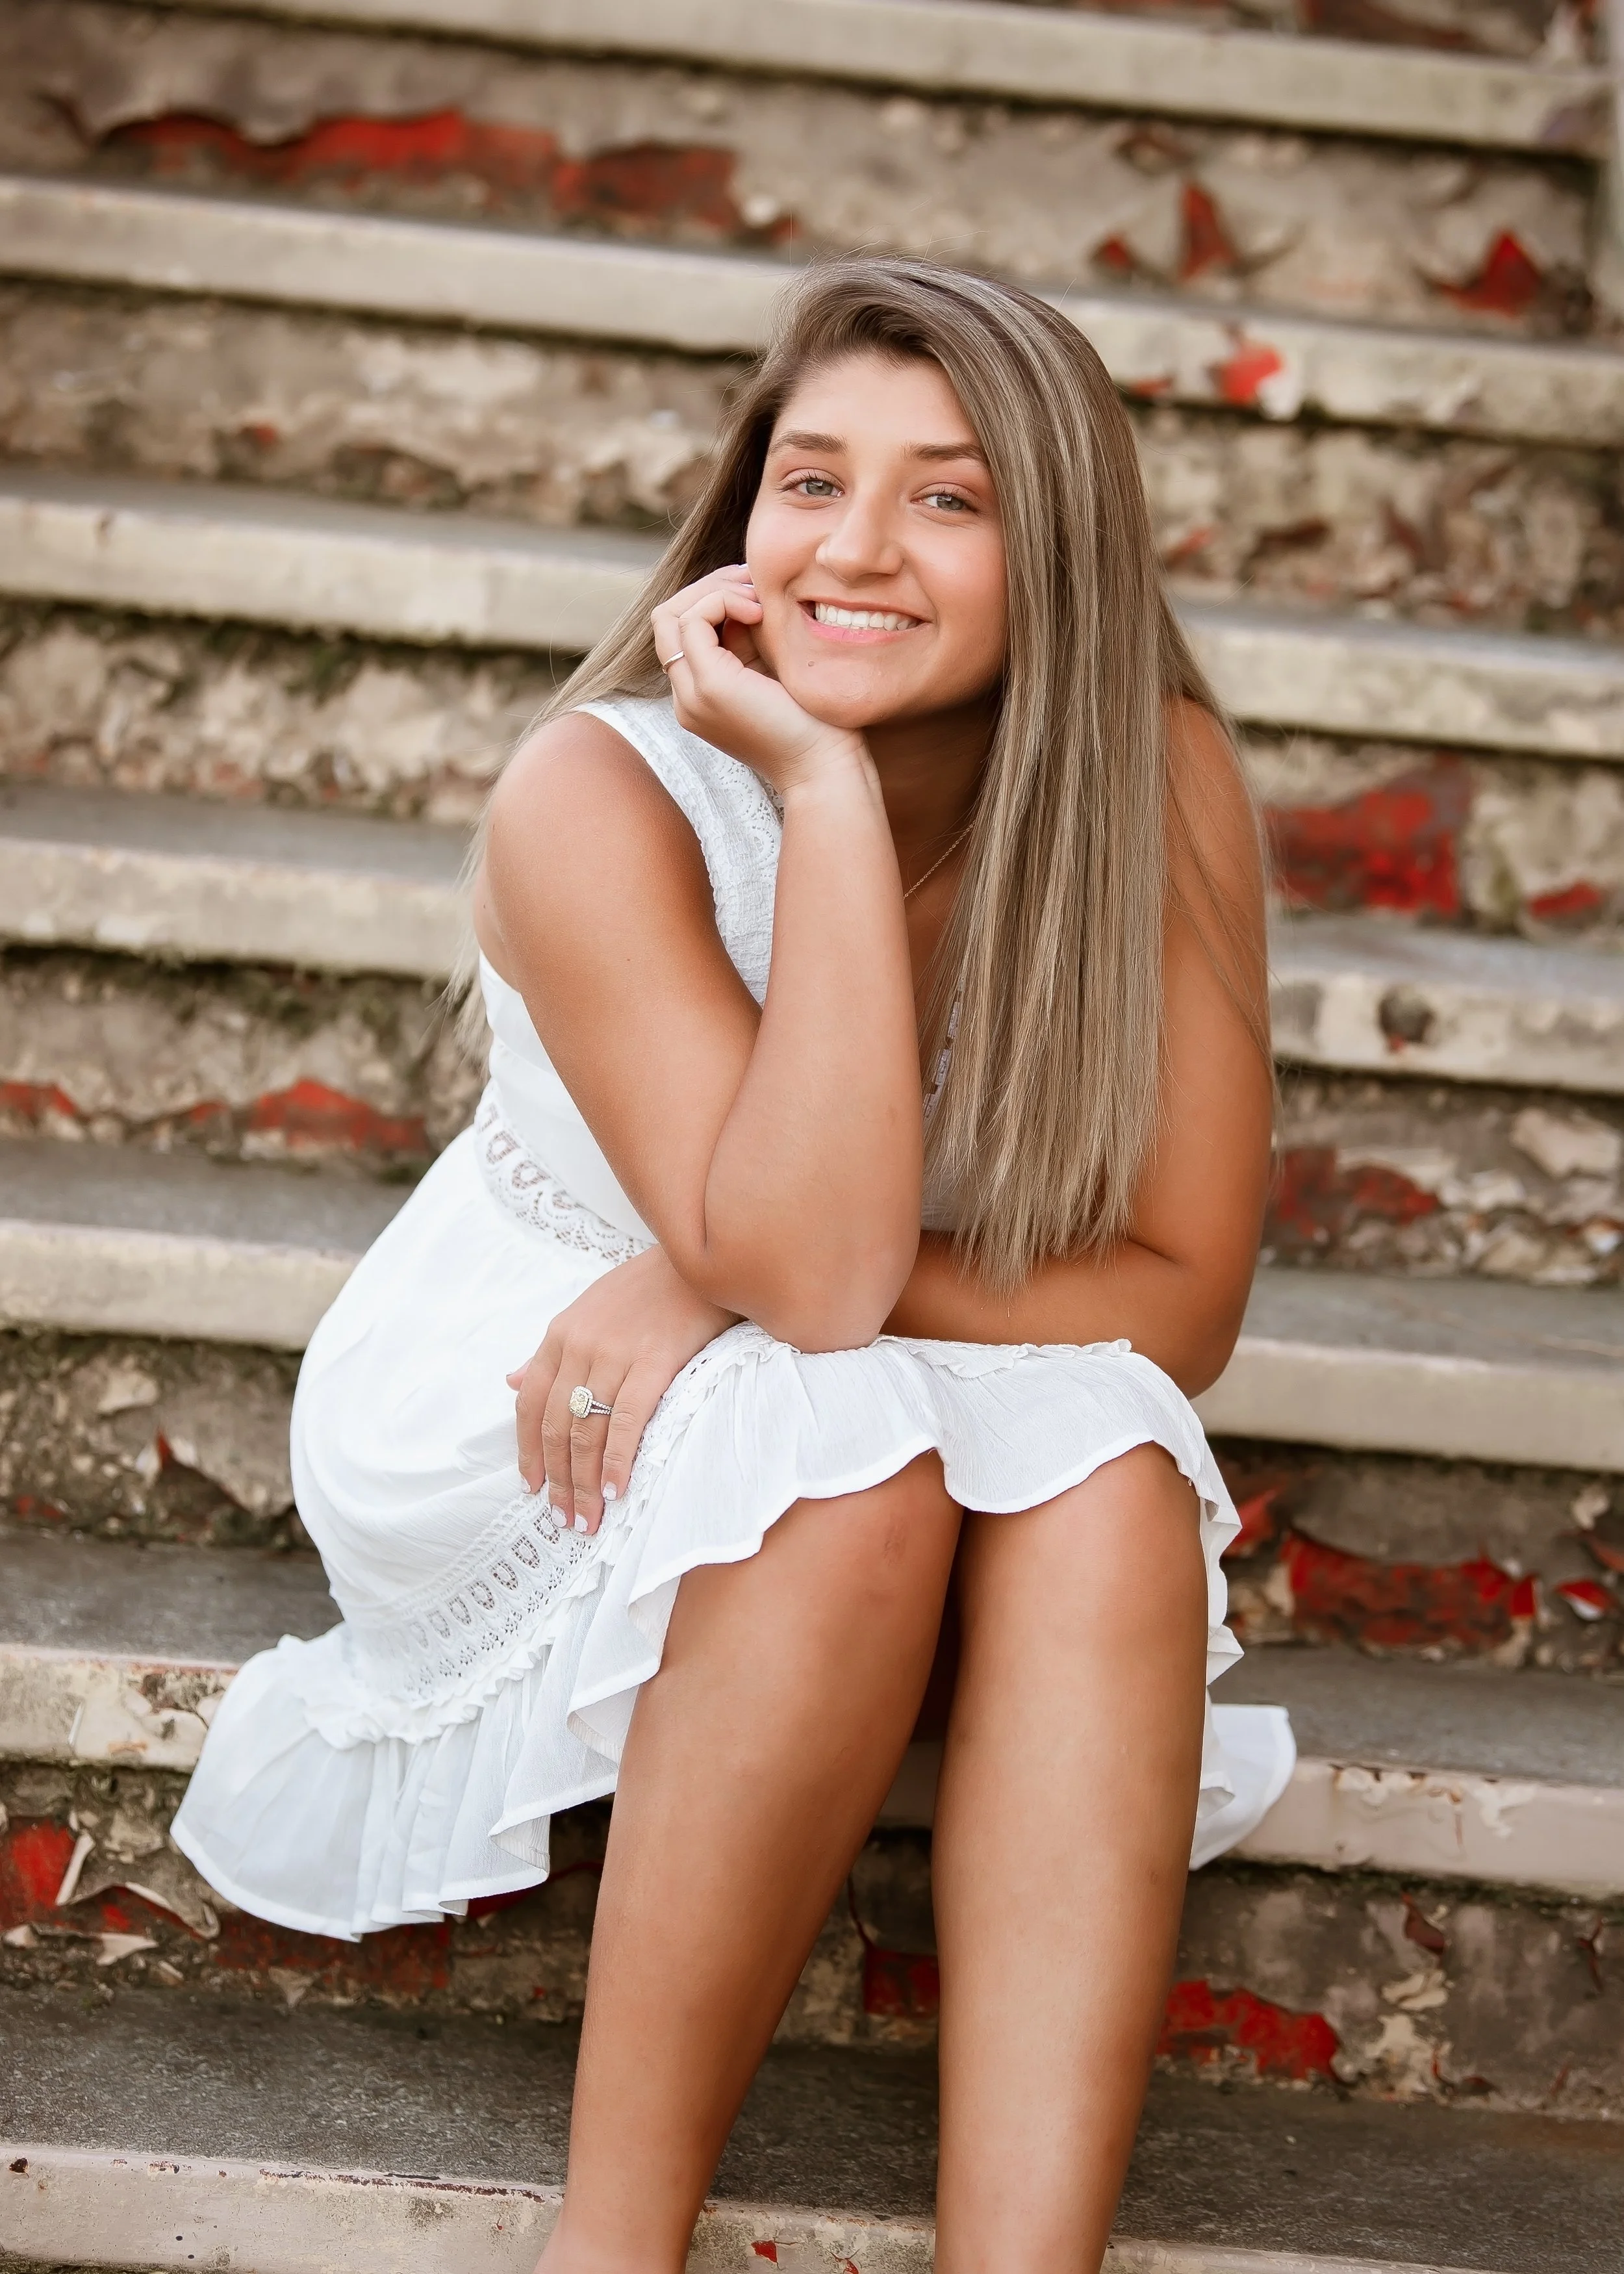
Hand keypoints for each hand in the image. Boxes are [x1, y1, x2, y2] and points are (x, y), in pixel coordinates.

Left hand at [507, 1246, 737, 1534]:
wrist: (699, 1257)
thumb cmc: (649, 1287)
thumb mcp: (588, 1310)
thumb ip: (552, 1352)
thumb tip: (512, 1381)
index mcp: (561, 1335)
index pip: (530, 1404)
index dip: (528, 1451)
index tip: (534, 1487)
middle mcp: (579, 1345)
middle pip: (556, 1427)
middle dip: (559, 1480)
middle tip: (565, 1519)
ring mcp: (614, 1353)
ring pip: (587, 1431)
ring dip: (586, 1483)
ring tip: (589, 1519)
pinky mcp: (653, 1361)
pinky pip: (627, 1421)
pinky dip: (618, 1461)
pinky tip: (618, 1491)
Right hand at [653, 565, 863, 795]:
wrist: (826, 768)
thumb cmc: (816, 723)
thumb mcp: (774, 669)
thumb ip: (750, 638)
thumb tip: (743, 588)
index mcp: (702, 695)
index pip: (680, 629)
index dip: (713, 599)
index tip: (757, 594)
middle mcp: (687, 698)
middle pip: (667, 618)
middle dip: (709, 588)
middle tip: (755, 584)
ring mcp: (693, 695)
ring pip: (670, 615)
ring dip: (715, 592)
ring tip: (759, 601)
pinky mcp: (710, 686)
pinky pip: (693, 620)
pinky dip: (723, 602)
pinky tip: (759, 614)